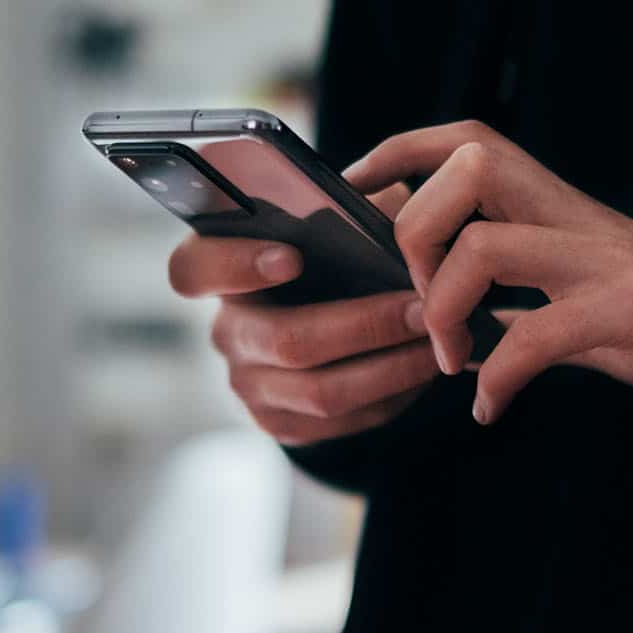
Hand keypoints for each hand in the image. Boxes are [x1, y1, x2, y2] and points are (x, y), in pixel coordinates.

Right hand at [168, 185, 440, 445]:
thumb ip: (352, 210)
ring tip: (438, 341)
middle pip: (284, 340)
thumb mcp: (339, 219)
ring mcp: (248, 383)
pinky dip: (391, 396)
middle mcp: (226, 330)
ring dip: (390, 367)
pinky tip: (422, 369)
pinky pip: (340, 421)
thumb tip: (392, 214)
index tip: (293, 256)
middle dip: (364, 325)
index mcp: (221, 268)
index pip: (194, 268)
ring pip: (320, 391)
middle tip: (422, 308)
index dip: (236, 265)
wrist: (333, 314)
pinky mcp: (280, 422)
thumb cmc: (336, 253)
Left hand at [344, 121, 632, 424]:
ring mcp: (604, 259)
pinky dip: (499, 377)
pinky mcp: (629, 311)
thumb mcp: (575, 290)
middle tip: (418, 302)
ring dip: (446, 310)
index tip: (354, 189)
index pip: (467, 139)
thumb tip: (434, 305)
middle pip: (468, 168)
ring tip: (451, 360)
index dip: (399, 151)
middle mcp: (576, 215)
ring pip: (487, 246)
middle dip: (416, 233)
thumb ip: (513, 288)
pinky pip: (538, 335)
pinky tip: (491, 407)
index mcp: (557, 204)